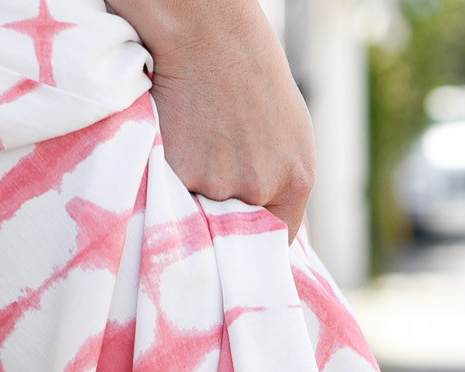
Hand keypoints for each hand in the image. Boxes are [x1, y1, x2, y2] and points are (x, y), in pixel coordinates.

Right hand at [103, 0, 315, 237]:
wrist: (206, 34)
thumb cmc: (248, 72)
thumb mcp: (288, 129)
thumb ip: (281, 180)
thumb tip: (262, 231)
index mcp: (296, 178)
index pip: (276, 243)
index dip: (253, 243)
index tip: (238, 236)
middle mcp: (261, 188)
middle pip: (235, 240)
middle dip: (223, 226)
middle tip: (212, 190)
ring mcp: (218, 185)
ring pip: (199, 224)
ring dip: (193, 205)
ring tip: (194, 158)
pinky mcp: (179, 179)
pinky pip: (170, 206)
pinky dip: (167, 189)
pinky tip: (174, 154)